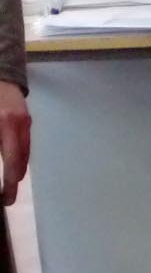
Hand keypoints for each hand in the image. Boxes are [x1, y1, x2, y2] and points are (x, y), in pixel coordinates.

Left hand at [0, 79, 30, 206]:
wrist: (0, 73)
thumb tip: (0, 159)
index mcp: (5, 123)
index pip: (11, 158)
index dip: (9, 179)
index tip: (5, 196)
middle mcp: (19, 123)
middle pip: (20, 158)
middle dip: (13, 181)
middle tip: (8, 199)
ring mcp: (25, 121)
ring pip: (24, 152)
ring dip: (17, 170)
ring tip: (11, 187)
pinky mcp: (26, 120)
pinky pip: (25, 144)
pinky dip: (20, 158)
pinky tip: (15, 168)